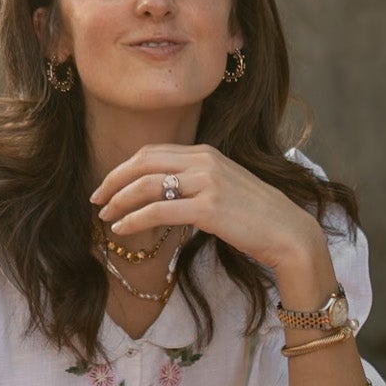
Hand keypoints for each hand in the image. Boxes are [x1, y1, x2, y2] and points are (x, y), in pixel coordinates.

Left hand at [91, 143, 326, 281]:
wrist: (288, 233)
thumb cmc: (256, 217)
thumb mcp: (225, 188)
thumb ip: (196, 184)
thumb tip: (163, 196)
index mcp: (206, 153)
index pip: (152, 153)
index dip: (124, 169)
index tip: (107, 186)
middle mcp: (204, 161)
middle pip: (143, 163)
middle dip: (113, 181)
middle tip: (96, 200)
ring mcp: (207, 182)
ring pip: (147, 185)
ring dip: (119, 201)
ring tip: (106, 217)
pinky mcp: (208, 207)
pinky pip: (158, 210)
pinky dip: (134, 219)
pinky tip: (121, 228)